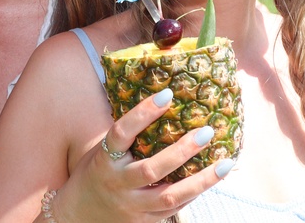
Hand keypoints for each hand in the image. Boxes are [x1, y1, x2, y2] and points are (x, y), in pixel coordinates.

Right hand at [51, 89, 233, 222]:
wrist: (78, 215)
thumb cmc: (95, 173)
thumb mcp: (101, 150)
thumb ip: (126, 135)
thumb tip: (160, 101)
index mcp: (104, 160)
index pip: (122, 133)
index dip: (143, 113)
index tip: (167, 94)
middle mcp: (118, 184)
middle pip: (151, 169)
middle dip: (182, 150)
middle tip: (207, 131)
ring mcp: (132, 206)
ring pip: (170, 196)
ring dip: (202, 180)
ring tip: (226, 163)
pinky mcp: (144, 221)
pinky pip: (174, 208)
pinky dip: (195, 193)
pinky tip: (213, 179)